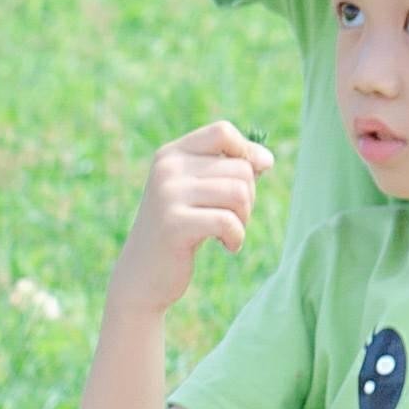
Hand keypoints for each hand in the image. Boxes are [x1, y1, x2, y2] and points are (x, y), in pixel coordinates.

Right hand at [110, 121, 271, 319]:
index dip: (247, 152)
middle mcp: (167, 168)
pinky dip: (237, 237)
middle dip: (249, 197)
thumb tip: (266, 159)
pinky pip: (228, 221)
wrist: (141, 276)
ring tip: (229, 232)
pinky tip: (227, 246)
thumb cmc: (180, 231)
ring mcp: (168, 194)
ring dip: (244, 218)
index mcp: (171, 154)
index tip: (253, 177)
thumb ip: (228, 171)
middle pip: (240, 167)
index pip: (222, 131)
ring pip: (239, 192)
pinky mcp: (174, 224)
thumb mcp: (200, 193)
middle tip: (233, 219)